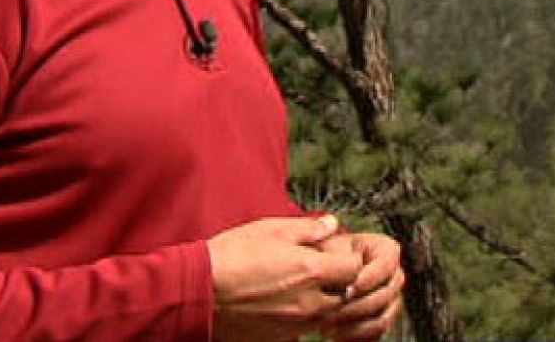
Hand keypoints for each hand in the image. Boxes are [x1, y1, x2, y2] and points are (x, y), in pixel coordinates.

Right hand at [208, 214, 361, 340]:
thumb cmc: (232, 255)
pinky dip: (305, 315)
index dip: (348, 257)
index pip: (355, 267)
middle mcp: (309, 301)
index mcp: (311, 271)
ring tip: (304, 285)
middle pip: (346, 294)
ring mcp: (295, 323)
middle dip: (341, 281)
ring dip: (325, 299)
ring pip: (328, 314)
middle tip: (324, 268)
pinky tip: (286, 300)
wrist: (199, 291)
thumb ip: (309, 229)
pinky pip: (306, 327)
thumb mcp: (272, 229)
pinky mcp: (280, 336)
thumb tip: (331, 224)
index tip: (335, 252)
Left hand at [322, 232, 403, 341]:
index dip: (370, 278)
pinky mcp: (381, 319)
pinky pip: (375, 335)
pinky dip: (356, 337)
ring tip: (330, 326)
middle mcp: (393, 276)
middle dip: (358, 305)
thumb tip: (353, 266)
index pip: (387, 264)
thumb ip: (344, 254)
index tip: (349, 289)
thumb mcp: (332, 246)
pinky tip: (336, 335)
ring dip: (355, 325)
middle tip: (334, 310)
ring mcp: (390, 300)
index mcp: (386, 252)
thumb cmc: (327, 256)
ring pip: (382, 319)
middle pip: (386, 294)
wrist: (321, 276)